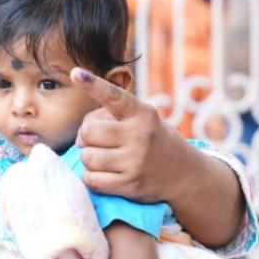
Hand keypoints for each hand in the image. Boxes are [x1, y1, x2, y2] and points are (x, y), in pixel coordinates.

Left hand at [71, 68, 191, 202]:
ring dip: (89, 158)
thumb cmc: (153, 140)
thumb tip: (80, 137)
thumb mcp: (142, 119)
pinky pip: (92, 179)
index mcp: (142, 113)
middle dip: (86, 136)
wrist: (184, 173)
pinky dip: (91, 176)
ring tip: (105, 157)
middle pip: (89, 132)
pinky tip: (105, 173)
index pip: (114, 96)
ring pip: (87, 157)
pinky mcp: (131, 184)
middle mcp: (140, 136)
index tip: (75, 74)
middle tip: (97, 140)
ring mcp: (136, 162)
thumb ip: (111, 117)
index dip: (93, 85)